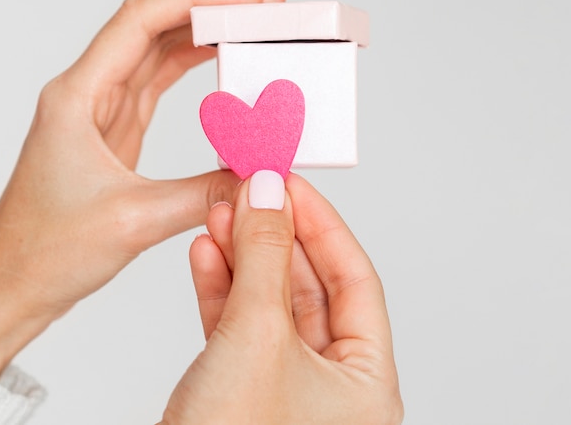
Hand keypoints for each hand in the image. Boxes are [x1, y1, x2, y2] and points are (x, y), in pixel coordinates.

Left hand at [0, 0, 284, 376]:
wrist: (14, 280)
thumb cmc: (46, 250)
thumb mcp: (134, 221)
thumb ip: (205, 192)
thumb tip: (259, 174)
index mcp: (79, 95)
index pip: (143, 18)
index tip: (249, 0)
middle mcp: (89, 88)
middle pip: (153, 18)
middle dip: (210, 2)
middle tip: (263, 5)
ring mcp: (104, 104)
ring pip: (159, 42)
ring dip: (206, 27)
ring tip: (253, 24)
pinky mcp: (119, 123)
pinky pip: (161, 75)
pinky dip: (196, 59)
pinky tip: (224, 55)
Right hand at [161, 172, 402, 424]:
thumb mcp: (256, 337)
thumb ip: (264, 257)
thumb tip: (268, 190)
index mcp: (364, 379)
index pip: (352, 276)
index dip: (320, 222)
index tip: (290, 181)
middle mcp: (331, 382)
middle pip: (306, 284)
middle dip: (274, 234)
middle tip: (249, 189)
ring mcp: (283, 384)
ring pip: (267, 301)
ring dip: (242, 255)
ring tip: (221, 212)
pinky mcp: (241, 388)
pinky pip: (237, 324)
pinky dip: (220, 286)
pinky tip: (206, 253)